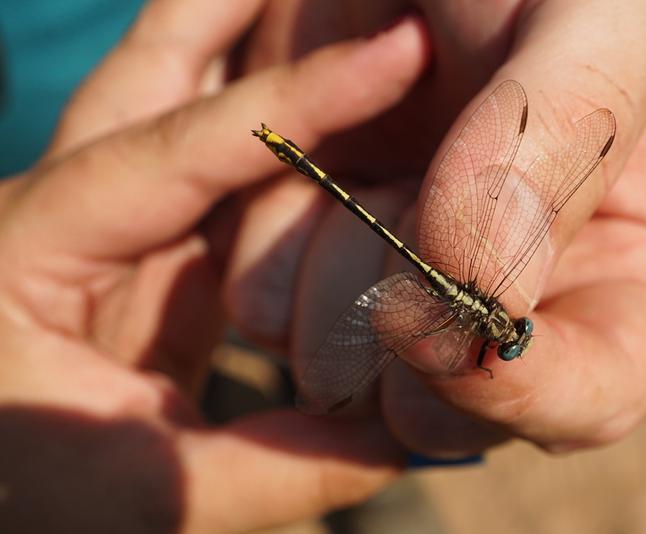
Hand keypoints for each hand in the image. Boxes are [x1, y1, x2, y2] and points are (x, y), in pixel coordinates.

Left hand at [0, 1, 428, 531]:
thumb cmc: (15, 503)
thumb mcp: (141, 495)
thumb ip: (278, 468)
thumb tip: (405, 439)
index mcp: (34, 244)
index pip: (180, 145)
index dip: (297, 98)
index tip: (402, 48)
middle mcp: (67, 213)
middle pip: (150, 73)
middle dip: (227, 4)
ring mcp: (109, 233)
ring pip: (183, 115)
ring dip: (251, 54)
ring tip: (323, 9)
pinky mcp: (146, 266)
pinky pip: (218, 188)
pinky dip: (277, 148)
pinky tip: (327, 125)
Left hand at [231, 0, 645, 454]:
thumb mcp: (596, 21)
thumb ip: (564, 143)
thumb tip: (487, 298)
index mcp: (620, 281)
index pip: (592, 399)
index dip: (524, 389)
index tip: (466, 319)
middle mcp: (507, 317)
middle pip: (434, 413)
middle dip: (408, 302)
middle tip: (423, 179)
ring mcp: (403, 305)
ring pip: (332, 370)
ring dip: (334, 251)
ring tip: (374, 158)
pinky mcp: (313, 275)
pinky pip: (261, 312)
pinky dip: (270, 231)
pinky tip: (313, 162)